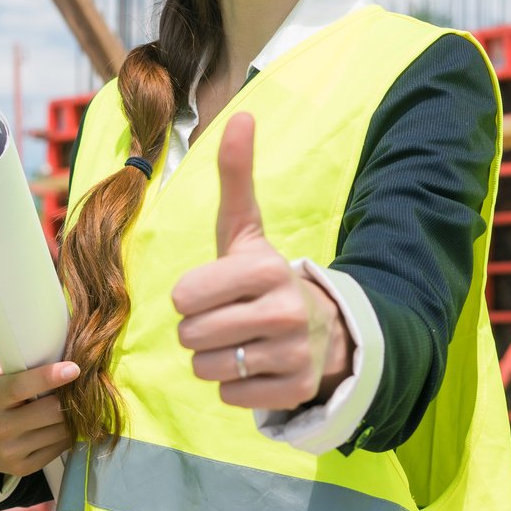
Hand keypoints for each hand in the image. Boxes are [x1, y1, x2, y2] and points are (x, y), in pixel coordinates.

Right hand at [0, 340, 79, 476]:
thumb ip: (2, 339)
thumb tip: (20, 306)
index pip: (21, 387)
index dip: (49, 377)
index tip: (74, 367)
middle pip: (50, 412)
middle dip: (68, 397)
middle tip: (81, 384)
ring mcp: (9, 452)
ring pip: (59, 431)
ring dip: (72, 415)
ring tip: (75, 400)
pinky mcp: (22, 468)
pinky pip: (59, 448)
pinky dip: (67, 433)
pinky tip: (64, 420)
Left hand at [172, 114, 350, 409]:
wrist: (325, 328)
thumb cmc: (265, 278)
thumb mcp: (247, 231)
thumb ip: (236, 177)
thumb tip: (241, 113)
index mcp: (264, 270)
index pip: (184, 297)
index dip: (190, 296)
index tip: (215, 290)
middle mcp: (283, 312)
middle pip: (190, 336)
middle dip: (200, 330)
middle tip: (229, 319)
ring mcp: (293, 354)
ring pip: (207, 369)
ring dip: (214, 360)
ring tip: (241, 342)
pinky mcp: (295, 390)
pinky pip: (231, 397)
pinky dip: (236, 387)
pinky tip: (258, 366)